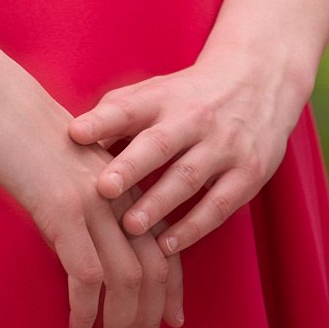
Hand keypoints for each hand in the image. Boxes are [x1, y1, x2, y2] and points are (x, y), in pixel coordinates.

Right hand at [0, 28, 184, 327]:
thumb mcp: (57, 150)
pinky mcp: (61, 208)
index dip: (170, 285)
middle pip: (154, 267)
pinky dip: (87, 315)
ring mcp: (91, 198)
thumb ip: (77, 182)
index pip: (161, 237)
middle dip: (151, 318)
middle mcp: (114, 188)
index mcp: (116, 172)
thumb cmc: (7, 113)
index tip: (169, 318)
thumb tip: (78, 222)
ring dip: (123, 327)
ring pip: (127, 281)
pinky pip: (87, 278)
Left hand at [67, 46, 310, 257]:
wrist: (258, 82)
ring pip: (189, 177)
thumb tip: (70, 140)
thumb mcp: (155, 93)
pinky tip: (167, 246)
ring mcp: (224, 146)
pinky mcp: (248, 173)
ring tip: (130, 227)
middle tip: (103, 188)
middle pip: (160, 143)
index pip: (129, 107)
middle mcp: (194, 118)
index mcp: (164, 97)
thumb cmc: (188, 96)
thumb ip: (116, 114)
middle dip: (131, 166)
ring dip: (159, 204)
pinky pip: (219, 205)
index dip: (102, 120)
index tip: (74, 135)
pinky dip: (193, 227)